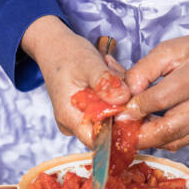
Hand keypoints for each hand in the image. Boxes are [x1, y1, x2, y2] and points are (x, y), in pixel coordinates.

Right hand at [21, 16, 131, 146]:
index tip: (136, 108)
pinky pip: (106, 109)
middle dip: (122, 105)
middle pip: (108, 128)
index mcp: (70, 117)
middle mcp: (72, 123)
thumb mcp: (89, 64)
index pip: (99, 141)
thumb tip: (124, 100)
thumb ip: (106, 83)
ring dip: (119, 96)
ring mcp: (78, 118)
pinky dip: (113, 94)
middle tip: (120, 77)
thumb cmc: (66, 54)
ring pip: (110, 116)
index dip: (121, 131)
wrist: (52, 46)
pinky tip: (109, 75)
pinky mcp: (85, 111)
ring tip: (111, 71)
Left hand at [121, 24, 188, 150]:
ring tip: (132, 131)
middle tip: (120, 130)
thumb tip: (125, 95)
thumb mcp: (168, 50)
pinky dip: (162, 141)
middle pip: (169, 128)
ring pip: (175, 140)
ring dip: (149, 140)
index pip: (160, 99)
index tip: (117, 111)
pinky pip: (182, 142)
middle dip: (139, 134)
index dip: (135, 108)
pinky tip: (150, 131)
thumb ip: (143, 70)